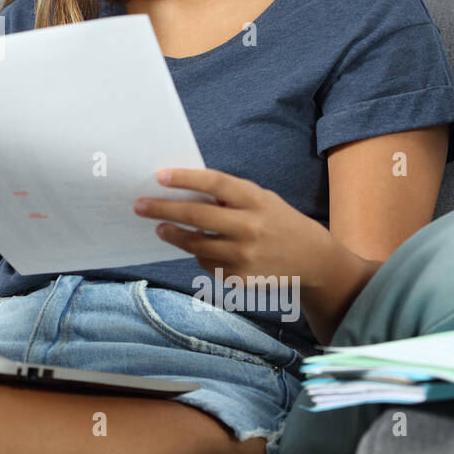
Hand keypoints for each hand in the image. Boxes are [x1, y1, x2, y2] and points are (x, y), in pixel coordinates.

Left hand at [133, 168, 334, 287]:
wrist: (313, 261)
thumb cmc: (279, 222)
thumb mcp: (263, 200)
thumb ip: (230, 196)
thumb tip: (183, 191)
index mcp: (256, 200)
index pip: (215, 184)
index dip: (186, 179)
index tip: (160, 176)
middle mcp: (250, 227)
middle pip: (197, 217)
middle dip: (162, 210)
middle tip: (140, 205)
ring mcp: (244, 255)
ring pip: (195, 245)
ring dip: (173, 234)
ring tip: (160, 227)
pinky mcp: (240, 278)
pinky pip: (207, 263)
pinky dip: (200, 254)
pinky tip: (201, 247)